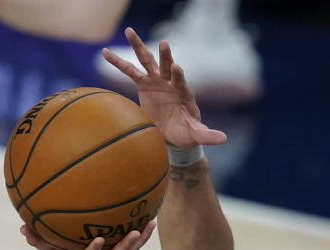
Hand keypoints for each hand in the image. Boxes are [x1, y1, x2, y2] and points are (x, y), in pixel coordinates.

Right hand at [101, 27, 226, 148]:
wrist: (173, 133)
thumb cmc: (186, 133)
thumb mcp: (196, 135)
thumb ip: (208, 135)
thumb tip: (224, 139)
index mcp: (183, 94)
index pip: (181, 82)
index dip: (179, 75)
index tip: (176, 67)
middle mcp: (170, 83)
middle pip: (166, 66)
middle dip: (165, 56)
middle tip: (164, 43)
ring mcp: (156, 82)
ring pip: (147, 61)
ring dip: (138, 46)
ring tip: (129, 30)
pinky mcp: (144, 84)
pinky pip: (130, 71)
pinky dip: (118, 63)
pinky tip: (105, 52)